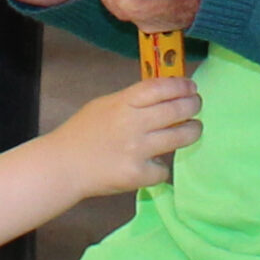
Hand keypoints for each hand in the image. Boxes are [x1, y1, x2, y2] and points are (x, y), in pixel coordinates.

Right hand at [48, 76, 203, 197]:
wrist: (63, 165)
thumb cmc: (82, 132)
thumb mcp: (104, 105)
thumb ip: (132, 101)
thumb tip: (164, 95)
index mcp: (123, 103)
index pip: (160, 88)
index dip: (180, 85)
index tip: (190, 86)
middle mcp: (133, 124)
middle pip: (177, 110)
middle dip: (193, 105)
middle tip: (196, 105)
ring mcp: (137, 150)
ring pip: (181, 137)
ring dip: (192, 131)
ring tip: (193, 129)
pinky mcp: (138, 175)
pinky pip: (163, 169)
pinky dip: (160, 167)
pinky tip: (153, 164)